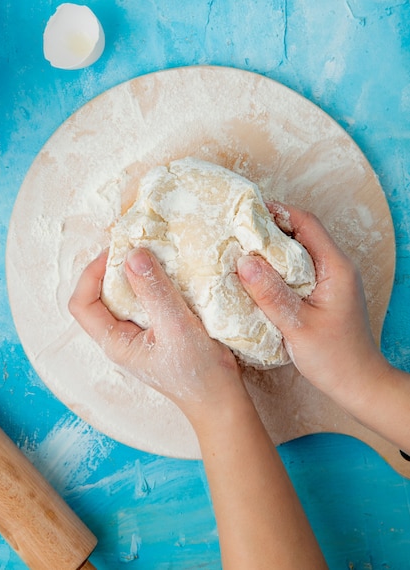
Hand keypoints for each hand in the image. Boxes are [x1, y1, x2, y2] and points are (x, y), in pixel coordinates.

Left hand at [69, 248, 243, 426]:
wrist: (221, 400)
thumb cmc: (198, 373)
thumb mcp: (176, 328)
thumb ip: (154, 292)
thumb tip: (132, 255)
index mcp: (115, 341)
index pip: (82, 303)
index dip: (91, 274)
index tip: (116, 252)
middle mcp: (120, 337)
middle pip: (100, 295)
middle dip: (114, 267)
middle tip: (138, 245)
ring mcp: (139, 334)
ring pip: (125, 295)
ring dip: (136, 273)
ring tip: (155, 253)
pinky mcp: (156, 330)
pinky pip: (146, 299)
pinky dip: (153, 282)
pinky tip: (170, 271)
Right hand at [237, 203, 389, 406]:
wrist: (358, 384)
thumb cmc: (334, 358)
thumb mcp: (297, 326)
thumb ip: (271, 294)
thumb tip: (244, 262)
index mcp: (336, 267)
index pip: (307, 223)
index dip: (278, 212)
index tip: (247, 212)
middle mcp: (337, 267)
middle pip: (302, 233)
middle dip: (271, 229)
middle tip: (239, 231)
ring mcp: (332, 279)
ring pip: (299, 251)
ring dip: (273, 249)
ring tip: (243, 250)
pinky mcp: (324, 292)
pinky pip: (299, 269)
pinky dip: (278, 268)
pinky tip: (258, 276)